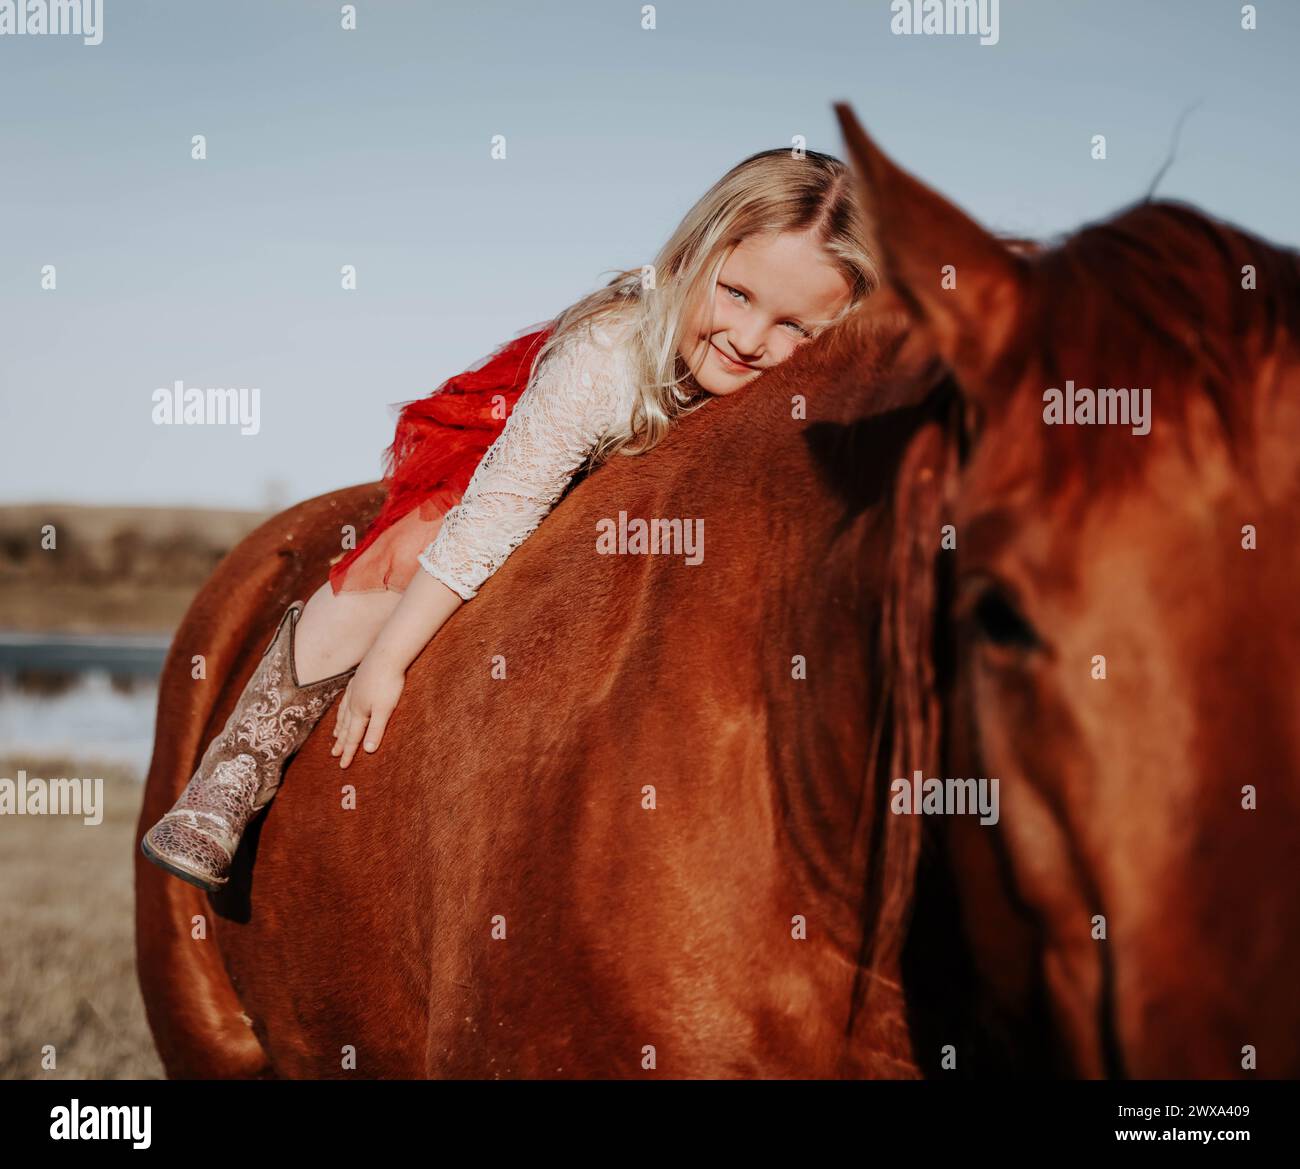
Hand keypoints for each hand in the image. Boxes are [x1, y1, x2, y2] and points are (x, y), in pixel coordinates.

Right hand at [331, 651, 405, 768]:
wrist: (386, 655)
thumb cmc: (388, 683)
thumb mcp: (385, 710)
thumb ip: (376, 730)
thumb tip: (367, 751)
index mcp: (360, 712)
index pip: (354, 737)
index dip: (349, 752)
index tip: (343, 766)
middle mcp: (353, 703)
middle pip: (346, 727)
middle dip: (341, 742)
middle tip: (334, 755)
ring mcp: (354, 691)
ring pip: (344, 713)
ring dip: (340, 726)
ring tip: (336, 735)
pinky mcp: (358, 680)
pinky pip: (346, 699)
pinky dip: (343, 708)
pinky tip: (344, 706)